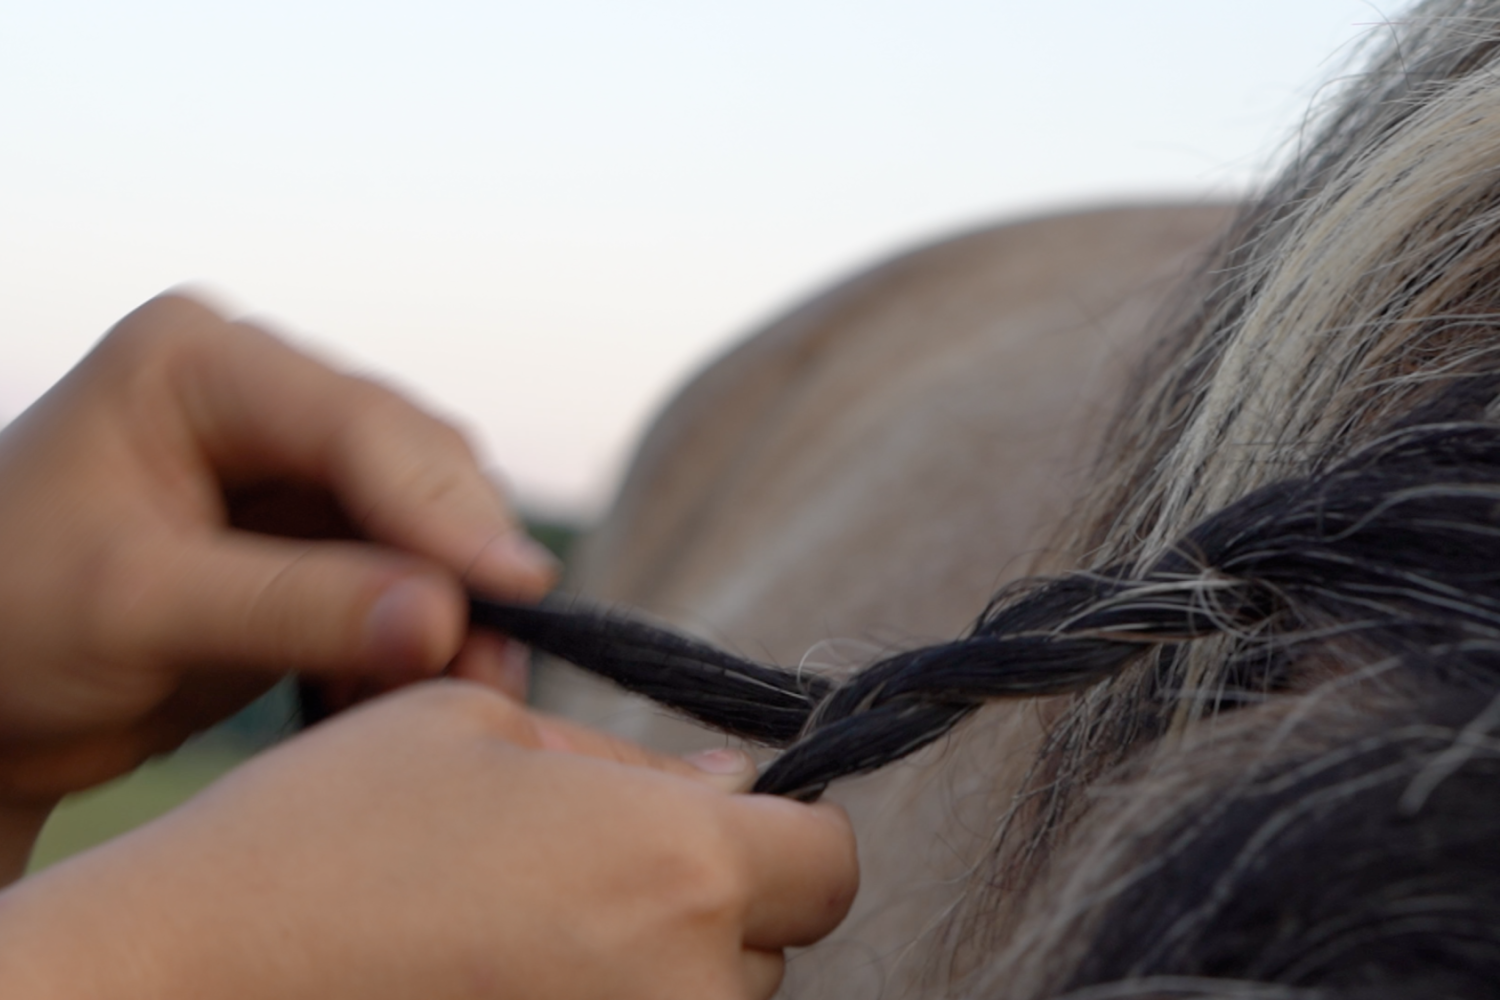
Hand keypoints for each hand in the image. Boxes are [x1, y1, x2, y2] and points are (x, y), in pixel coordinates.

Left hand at [0, 294, 556, 802]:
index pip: (355, 424)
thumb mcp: (136, 611)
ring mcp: (293, 458)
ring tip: (471, 684)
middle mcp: (262, 392)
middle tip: (500, 661)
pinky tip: (409, 683)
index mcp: (198, 363)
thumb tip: (447, 621)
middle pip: (412, 462)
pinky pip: (406, 567)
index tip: (517, 587)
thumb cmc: (3, 624)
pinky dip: (419, 628)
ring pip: (426, 518)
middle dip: (460, 561)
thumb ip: (293, 607)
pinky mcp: (314, 527)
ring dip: (454, 603)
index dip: (443, 508)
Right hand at [0, 682, 858, 999]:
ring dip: (655, 966)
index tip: (726, 820)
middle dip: (709, 903)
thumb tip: (729, 781)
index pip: (830, 864)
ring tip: (530, 933)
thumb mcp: (473, 732)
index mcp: (672, 865)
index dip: (788, 831)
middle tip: (590, 873)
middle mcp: (680, 989)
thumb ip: (624, 762)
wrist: (179, 981)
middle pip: (772, 946)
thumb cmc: (320, 835)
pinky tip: (508, 980)